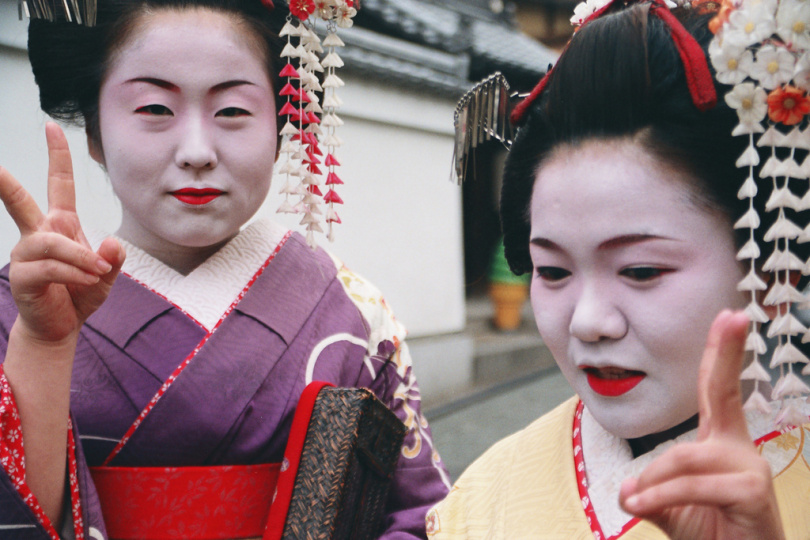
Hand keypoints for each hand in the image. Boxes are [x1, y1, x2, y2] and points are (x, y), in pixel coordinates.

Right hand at [0, 122, 124, 344]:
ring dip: (81, 257)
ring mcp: (27, 254)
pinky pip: (51, 267)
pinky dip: (75, 273)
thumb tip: (112, 242)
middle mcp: (39, 234)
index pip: (58, 183)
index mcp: (61, 225)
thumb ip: (113, 259)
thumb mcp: (106, 275)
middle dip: (4, 182)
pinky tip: (87, 280)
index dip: (57, 155)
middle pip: (20, 202)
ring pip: (53, 244)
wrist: (61, 327)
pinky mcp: (23, 276)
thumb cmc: (80, 295)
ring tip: (97, 272)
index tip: (52, 126)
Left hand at [619, 310, 784, 539]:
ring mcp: (750, 468)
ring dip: (651, 482)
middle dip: (727, 351)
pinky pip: (691, 484)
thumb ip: (649, 494)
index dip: (721, 354)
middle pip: (725, 392)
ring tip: (633, 500)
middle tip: (734, 315)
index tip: (729, 317)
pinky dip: (659, 496)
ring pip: (683, 457)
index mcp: (720, 445)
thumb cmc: (710, 535)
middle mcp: (738, 449)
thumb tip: (625, 491)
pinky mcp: (752, 492)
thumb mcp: (670, 509)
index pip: (716, 391)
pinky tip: (640, 506)